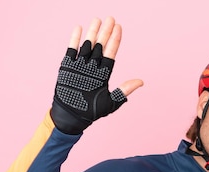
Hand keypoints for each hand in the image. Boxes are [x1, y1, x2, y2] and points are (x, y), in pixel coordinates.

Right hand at [50, 17, 143, 133]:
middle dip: (106, 32)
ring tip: (97, 19)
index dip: (115, 40)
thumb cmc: (91, 111)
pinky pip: (71, 50)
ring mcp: (80, 66)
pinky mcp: (68, 67)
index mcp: (103, 74)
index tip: (119, 27)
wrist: (72, 116)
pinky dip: (75, 39)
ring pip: (88, 45)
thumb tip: (141, 81)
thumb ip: (124, 90)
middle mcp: (92, 67)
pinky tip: (79, 28)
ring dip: (92, 32)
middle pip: (101, 45)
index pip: (111, 53)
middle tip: (111, 18)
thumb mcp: (111, 102)